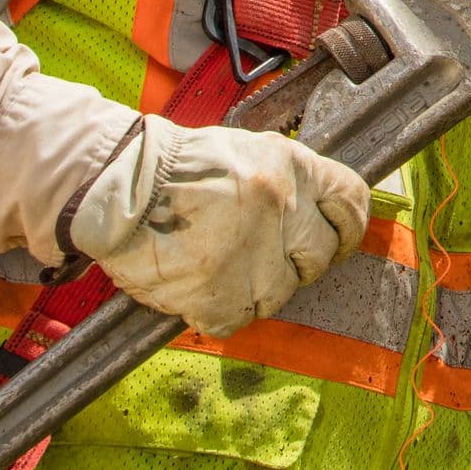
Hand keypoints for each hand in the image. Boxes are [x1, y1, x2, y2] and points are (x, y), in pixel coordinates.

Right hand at [66, 118, 368, 336]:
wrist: (119, 185)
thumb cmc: (177, 167)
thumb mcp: (247, 150)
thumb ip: (286, 179)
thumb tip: (317, 209)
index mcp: (291, 168)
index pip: (351, 200)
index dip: (347, 225)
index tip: (336, 239)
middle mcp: (282, 208)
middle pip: (320, 255)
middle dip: (298, 263)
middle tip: (264, 257)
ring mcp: (253, 255)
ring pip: (280, 293)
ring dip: (254, 288)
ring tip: (220, 266)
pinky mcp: (220, 294)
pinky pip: (237, 319)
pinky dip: (220, 310)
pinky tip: (200, 287)